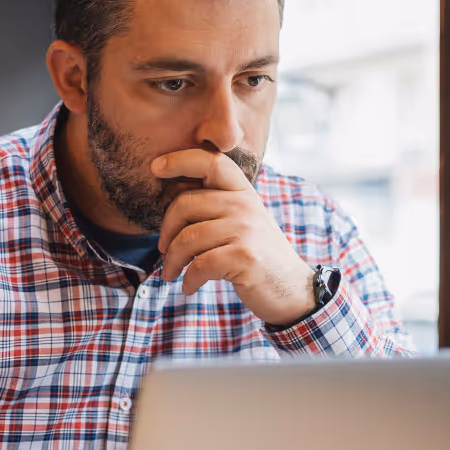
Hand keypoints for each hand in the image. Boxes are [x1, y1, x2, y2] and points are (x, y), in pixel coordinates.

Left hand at [155, 149, 315, 326]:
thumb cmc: (257, 256)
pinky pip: (200, 265)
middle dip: (166, 231)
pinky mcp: (245, 257)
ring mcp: (246, 230)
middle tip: (163, 250)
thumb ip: (216, 206)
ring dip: (172, 261)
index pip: (211, 161)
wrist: (293, 289)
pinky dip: (188, 280)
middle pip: (186, 204)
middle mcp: (245, 205)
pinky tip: (188, 287)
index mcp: (243, 192)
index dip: (180, 159)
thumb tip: (171, 196)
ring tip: (171, 273)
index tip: (156, 168)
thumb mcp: (243, 222)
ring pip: (188, 238)